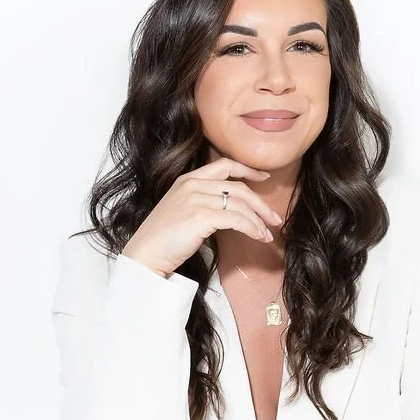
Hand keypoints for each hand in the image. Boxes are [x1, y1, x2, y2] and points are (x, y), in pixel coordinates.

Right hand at [120, 156, 285, 279]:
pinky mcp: (200, 216)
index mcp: (187, 179)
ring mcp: (196, 199)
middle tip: (274, 218)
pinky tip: (257, 236)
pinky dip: (251, 228)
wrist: (144, 254)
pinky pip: (236, 219)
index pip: (224, 166)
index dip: (248, 170)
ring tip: (267, 234)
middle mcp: (192, 184)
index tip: (264, 178)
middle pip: (238, 188)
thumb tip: (230, 209)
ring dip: (258, 221)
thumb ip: (201, 202)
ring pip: (240, 204)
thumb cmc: (162, 239)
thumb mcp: (180, 210)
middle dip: (261, 204)